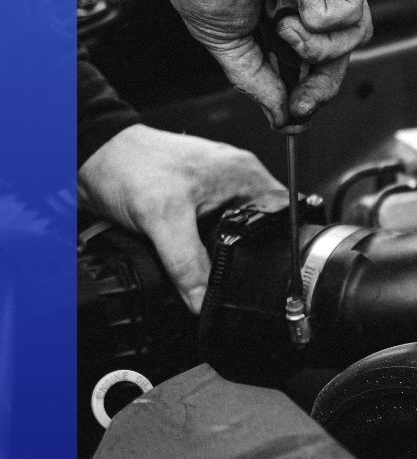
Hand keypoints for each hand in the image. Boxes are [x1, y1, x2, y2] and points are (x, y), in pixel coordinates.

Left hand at [77, 125, 285, 313]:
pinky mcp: (198, 200)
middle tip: (235, 273)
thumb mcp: (164, 220)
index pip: (284, 216)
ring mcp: (217, 190)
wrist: (90, 158)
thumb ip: (188, 265)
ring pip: (237, 232)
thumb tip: (205, 300)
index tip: (269, 271)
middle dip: (251, 254)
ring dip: (225, 250)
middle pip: (262, 229)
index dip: (280, 247)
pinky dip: (205, 246)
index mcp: (246, 175)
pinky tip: (196, 256)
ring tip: (212, 264)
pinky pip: (214, 231)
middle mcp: (237, 180)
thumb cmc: (128, 165)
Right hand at [158, 0, 372, 128]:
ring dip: (315, 46)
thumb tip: (282, 119)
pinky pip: (350, 14)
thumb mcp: (226, 41)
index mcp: (282, 12)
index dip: (308, 94)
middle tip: (299, 106)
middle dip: (320, 89)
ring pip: (352, 40)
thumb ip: (256, 80)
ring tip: (282, 22)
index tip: (294, 119)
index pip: (312, 63)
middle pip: (339, 59)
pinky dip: (319, 15)